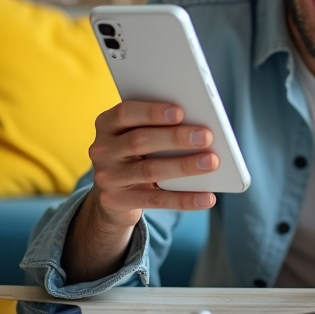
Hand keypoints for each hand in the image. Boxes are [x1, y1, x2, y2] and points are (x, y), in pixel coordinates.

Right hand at [62, 101, 217, 283]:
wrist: (112, 195)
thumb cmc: (136, 154)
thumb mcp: (138, 136)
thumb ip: (158, 127)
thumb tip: (198, 127)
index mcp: (107, 124)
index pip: (126, 113)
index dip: (153, 112)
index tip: (180, 111)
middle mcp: (102, 149)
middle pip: (140, 141)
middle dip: (175, 138)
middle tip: (207, 136)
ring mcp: (107, 177)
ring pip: (150, 170)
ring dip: (184, 166)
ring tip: (212, 162)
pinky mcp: (116, 202)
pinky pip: (156, 200)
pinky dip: (185, 199)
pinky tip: (207, 197)